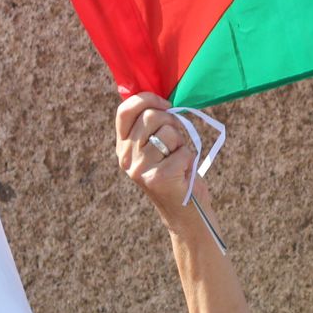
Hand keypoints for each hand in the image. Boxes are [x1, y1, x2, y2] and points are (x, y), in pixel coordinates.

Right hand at [115, 92, 210, 221]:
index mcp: (123, 147)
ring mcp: (140, 169)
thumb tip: (162, 99)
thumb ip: (152, 127)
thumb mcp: (157, 149)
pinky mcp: (159, 178)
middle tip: (176, 141)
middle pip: (151, 116)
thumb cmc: (175, 175)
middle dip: (172, 122)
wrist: (185, 212)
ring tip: (178, 159)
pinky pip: (183, 150)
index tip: (166, 105)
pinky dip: (189, 158)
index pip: (125, 110)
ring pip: (168, 131)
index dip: (146, 99)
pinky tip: (183, 172)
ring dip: (181, 142)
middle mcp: (126, 158)